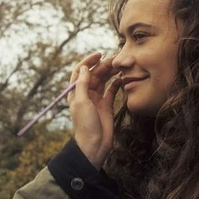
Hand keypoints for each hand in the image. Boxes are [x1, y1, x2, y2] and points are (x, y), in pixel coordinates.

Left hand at [68, 52, 121, 168]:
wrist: (94, 145)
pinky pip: (112, 91)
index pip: (81, 71)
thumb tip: (85, 67)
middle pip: (94, 74)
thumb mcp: (82, 102)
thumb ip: (83, 84)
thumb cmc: (85, 124)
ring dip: (111, 72)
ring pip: (104, 80)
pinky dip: (116, 83)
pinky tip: (122, 78)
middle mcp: (86, 94)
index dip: (88, 61)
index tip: (99, 54)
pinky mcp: (107, 106)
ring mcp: (97, 99)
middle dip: (104, 65)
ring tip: (121, 65)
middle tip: (116, 59)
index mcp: (76, 92)